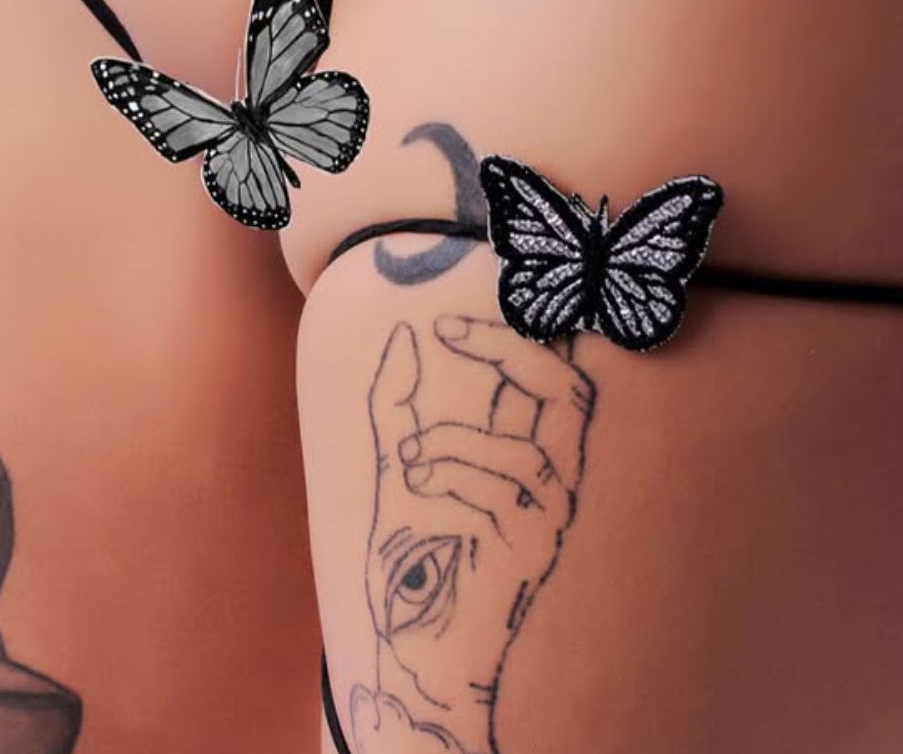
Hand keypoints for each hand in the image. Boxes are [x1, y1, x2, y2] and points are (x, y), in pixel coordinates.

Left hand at [359, 316, 593, 752]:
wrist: (407, 644)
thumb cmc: (410, 561)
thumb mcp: (396, 464)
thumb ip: (396, 404)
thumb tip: (404, 336)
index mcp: (524, 453)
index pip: (549, 376)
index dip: (514, 334)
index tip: (444, 323)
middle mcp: (552, 483)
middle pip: (571, 394)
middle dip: (515, 350)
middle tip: (452, 332)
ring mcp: (550, 522)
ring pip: (528, 454)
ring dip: (455, 441)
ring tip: (408, 458)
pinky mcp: (536, 556)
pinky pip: (504, 494)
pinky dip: (451, 476)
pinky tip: (414, 484)